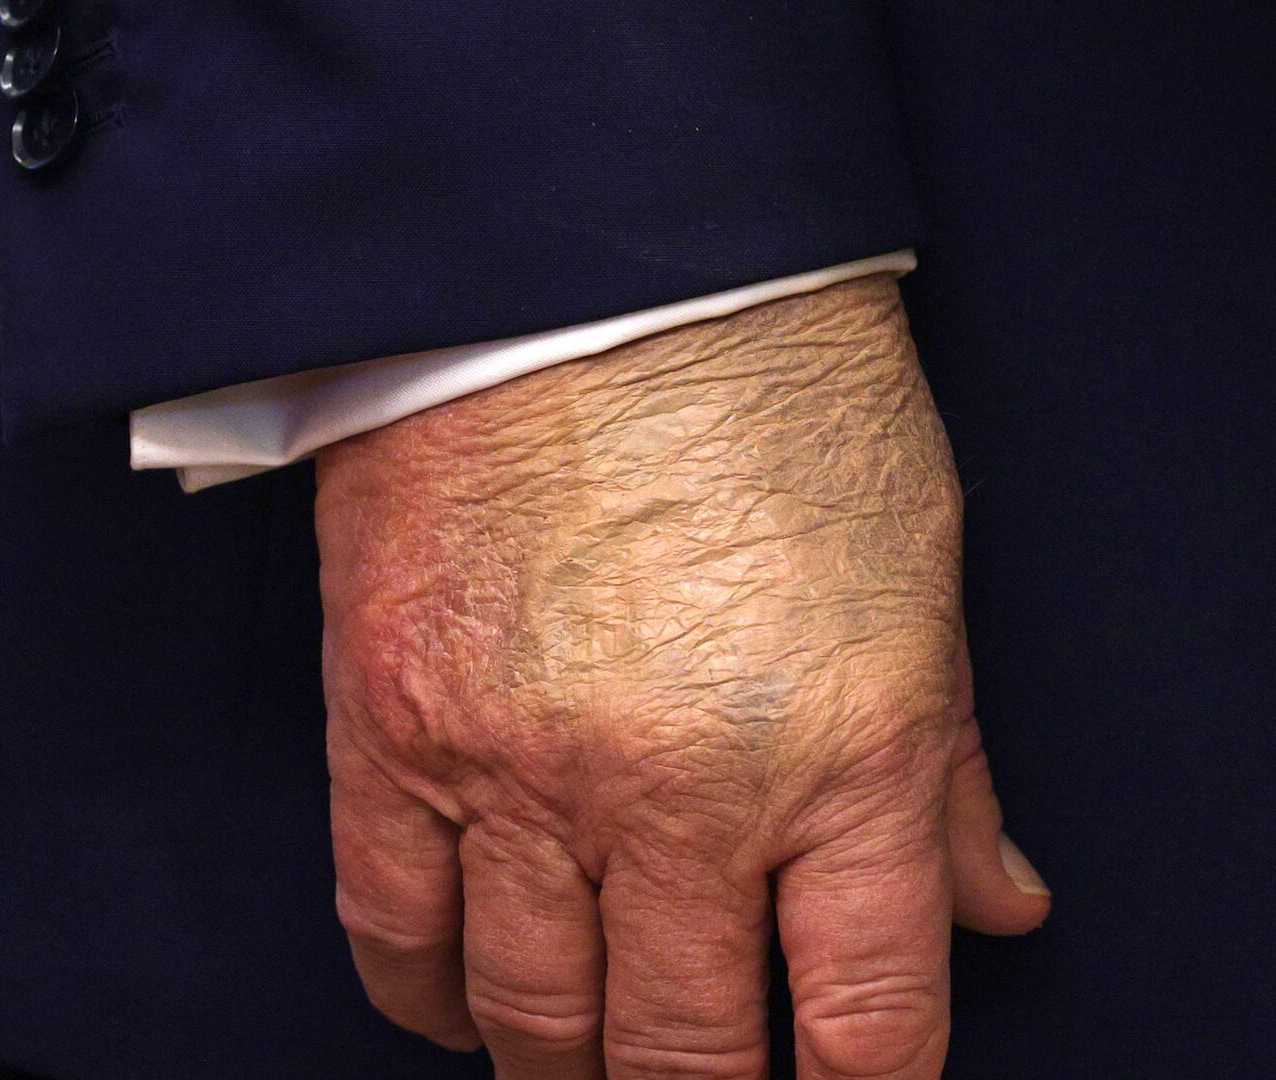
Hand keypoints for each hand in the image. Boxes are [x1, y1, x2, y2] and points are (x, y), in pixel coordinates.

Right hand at [312, 274, 1050, 1079]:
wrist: (589, 262)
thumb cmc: (767, 390)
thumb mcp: (917, 574)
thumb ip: (948, 769)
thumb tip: (993, 902)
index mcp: (843, 752)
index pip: (868, 1022)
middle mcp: (680, 789)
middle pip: (686, 1053)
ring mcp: (520, 767)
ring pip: (534, 1018)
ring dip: (568, 1071)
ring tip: (583, 1068)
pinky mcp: (393, 724)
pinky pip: (392, 928)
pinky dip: (429, 999)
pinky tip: (463, 1006)